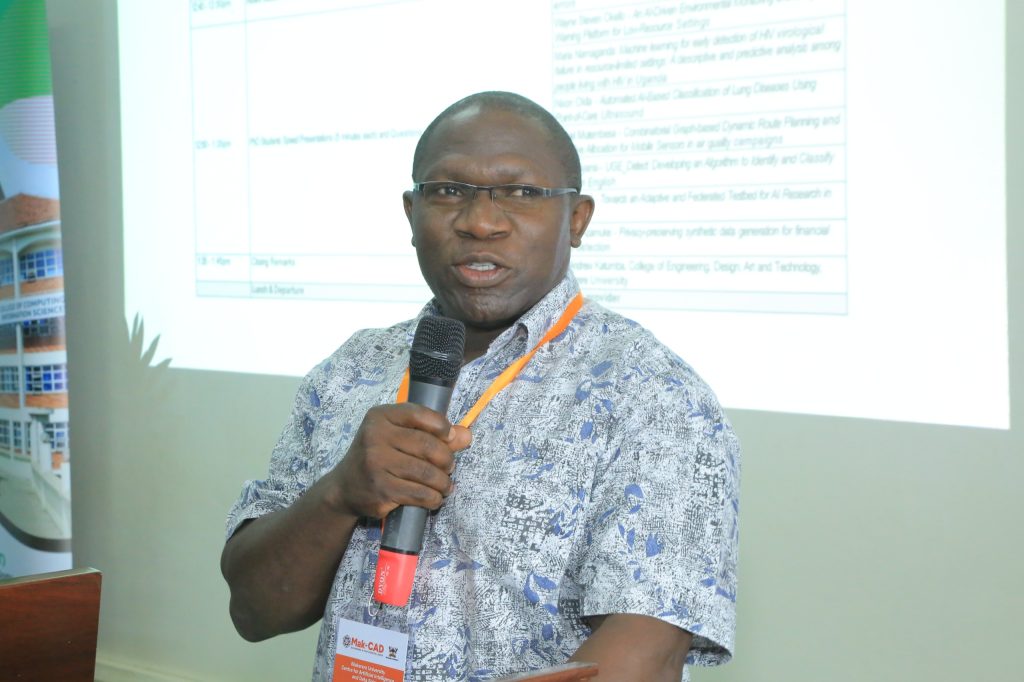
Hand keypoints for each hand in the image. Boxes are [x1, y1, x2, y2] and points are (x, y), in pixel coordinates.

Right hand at [327, 403, 471, 519]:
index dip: (442, 427)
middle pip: (428, 446)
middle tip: (449, 467)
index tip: (449, 438)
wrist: (345, 488)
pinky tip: (435, 498)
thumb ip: (432, 434)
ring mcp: (376, 464)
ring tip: (445, 485)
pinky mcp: (381, 490)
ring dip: (443, 482)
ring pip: (427, 473)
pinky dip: (434, 498)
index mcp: (380, 417)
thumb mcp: (398, 437)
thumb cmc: (378, 457)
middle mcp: (375, 436)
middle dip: (447, 459)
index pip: (420, 414)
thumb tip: (466, 435)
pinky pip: (420, 494)